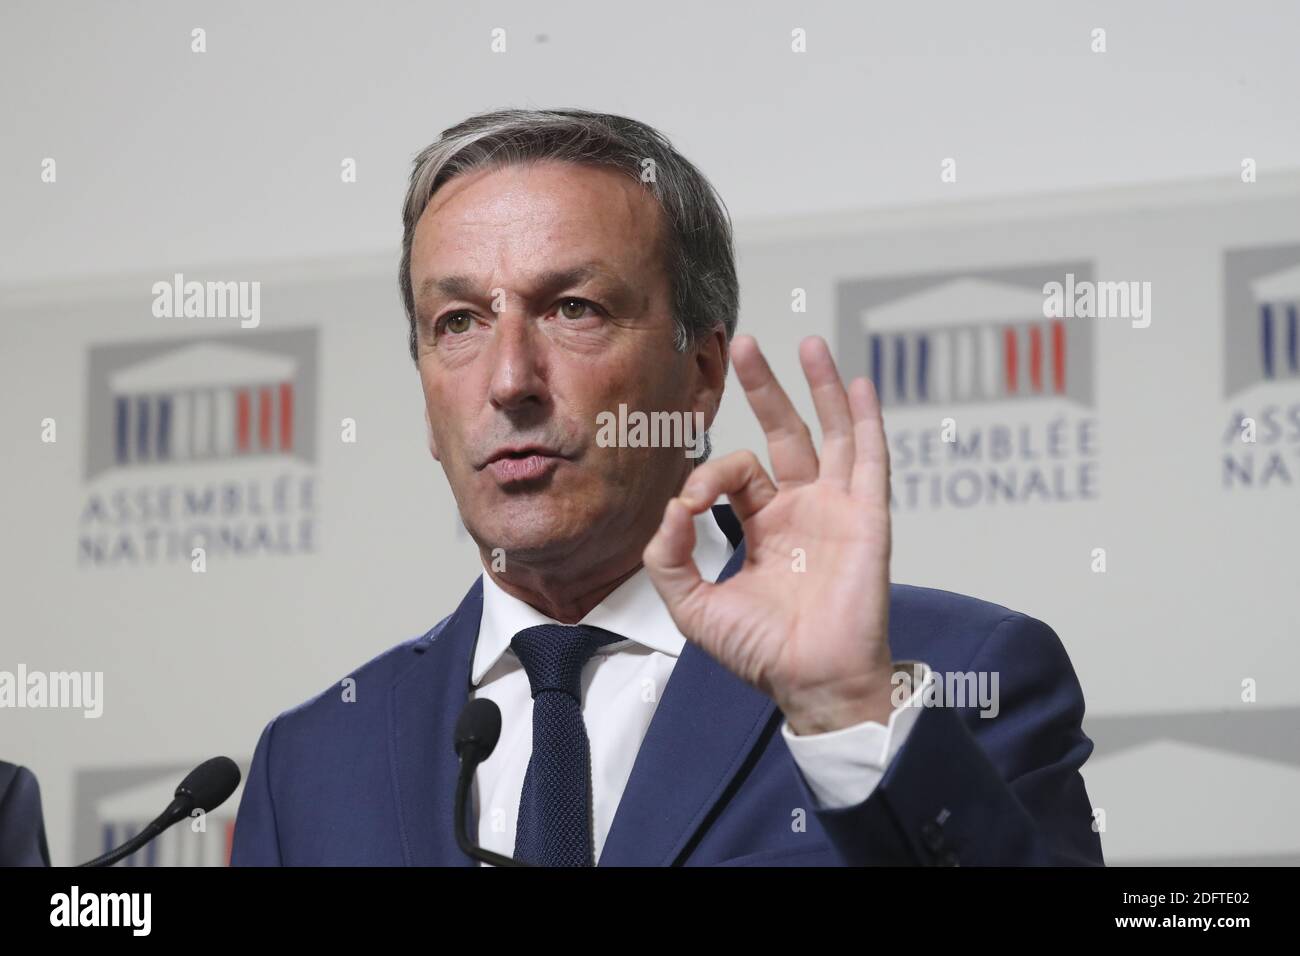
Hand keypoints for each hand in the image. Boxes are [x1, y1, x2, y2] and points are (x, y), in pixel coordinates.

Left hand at [643, 334, 895, 734]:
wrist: (812, 681)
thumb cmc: (762, 650)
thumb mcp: (694, 604)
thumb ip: (671, 556)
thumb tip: (671, 505)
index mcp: (762, 525)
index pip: (734, 472)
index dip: (707, 475)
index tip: (689, 505)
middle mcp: (801, 509)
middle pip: (783, 432)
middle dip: (763, 387)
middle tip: (742, 344)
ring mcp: (837, 509)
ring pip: (831, 433)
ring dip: (820, 387)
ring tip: (809, 343)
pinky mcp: (866, 518)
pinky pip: (870, 461)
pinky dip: (866, 422)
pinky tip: (858, 386)